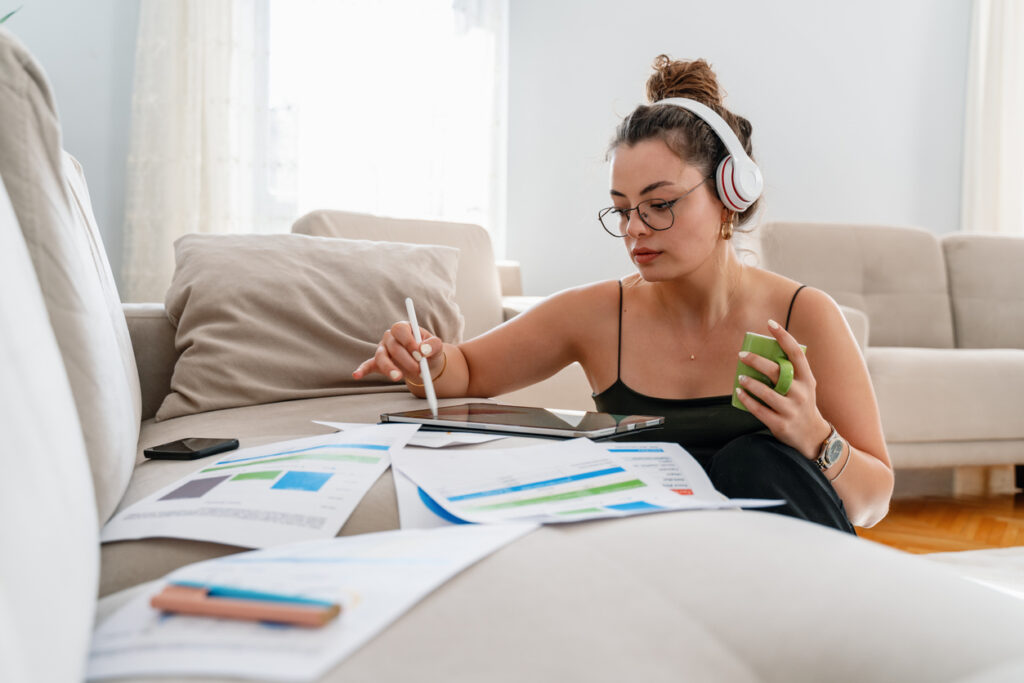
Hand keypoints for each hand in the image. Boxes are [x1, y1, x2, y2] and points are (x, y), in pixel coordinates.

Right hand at [352, 321, 444, 383]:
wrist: (426, 364)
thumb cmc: (430, 352)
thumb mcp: (437, 346)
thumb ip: (432, 345)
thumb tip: (424, 351)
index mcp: (403, 328)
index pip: (400, 329)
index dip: (408, 340)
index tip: (419, 353)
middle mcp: (390, 337)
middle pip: (393, 346)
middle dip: (406, 359)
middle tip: (419, 370)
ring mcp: (382, 349)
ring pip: (381, 357)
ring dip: (389, 368)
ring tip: (398, 378)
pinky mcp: (378, 363)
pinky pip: (368, 365)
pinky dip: (362, 370)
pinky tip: (356, 375)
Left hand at [733, 319, 830, 459]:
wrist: (812, 436)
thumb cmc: (802, 404)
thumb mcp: (804, 386)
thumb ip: (790, 372)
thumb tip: (763, 353)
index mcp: (807, 379)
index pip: (796, 353)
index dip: (783, 336)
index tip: (770, 323)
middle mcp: (801, 393)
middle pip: (777, 371)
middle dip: (757, 360)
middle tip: (742, 355)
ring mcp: (791, 409)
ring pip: (766, 392)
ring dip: (749, 382)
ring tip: (740, 376)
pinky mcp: (780, 424)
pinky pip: (759, 410)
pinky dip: (747, 400)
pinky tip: (739, 393)